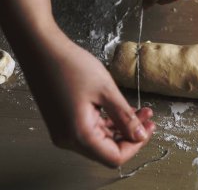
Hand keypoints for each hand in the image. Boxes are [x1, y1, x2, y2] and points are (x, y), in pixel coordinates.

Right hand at [0, 0, 154, 167]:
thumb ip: (125, 117)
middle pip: (107, 149)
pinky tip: (122, 108)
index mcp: (78, 135)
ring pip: (101, 138)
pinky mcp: (64, 121)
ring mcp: (64, 131)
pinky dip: (108, 121)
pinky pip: (91, 128)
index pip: (114, 156)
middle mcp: (68, 139)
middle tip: (148, 118)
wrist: (41, 49)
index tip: (148, 128)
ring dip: (122, 126)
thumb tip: (140, 135)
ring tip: (141, 110)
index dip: (136, 145)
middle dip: (131, 134)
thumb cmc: (71, 66)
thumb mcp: (106, 91)